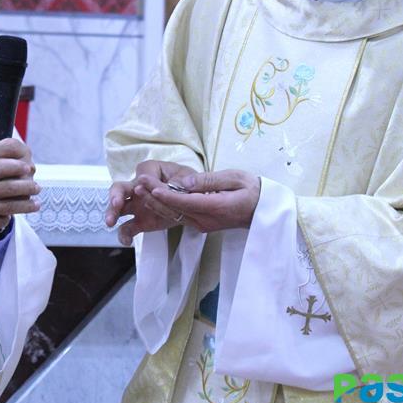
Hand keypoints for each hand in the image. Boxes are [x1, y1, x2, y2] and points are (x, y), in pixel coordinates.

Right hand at [0, 138, 38, 249]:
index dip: (15, 166)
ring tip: (36, 203)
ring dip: (26, 204)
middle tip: (37, 186)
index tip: (27, 168)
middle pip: (8, 186)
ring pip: (10, 205)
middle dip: (27, 186)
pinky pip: (1, 219)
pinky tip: (12, 216)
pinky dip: (8, 218)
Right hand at [105, 160, 197, 245]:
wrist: (192, 199)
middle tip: (116, 203)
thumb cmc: (187, 181)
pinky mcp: (141, 221)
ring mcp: (137, 205)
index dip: (148, 182)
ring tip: (110, 222)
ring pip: (119, 208)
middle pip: (120, 188)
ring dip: (112, 213)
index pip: (144, 174)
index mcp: (150, 170)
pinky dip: (125, 235)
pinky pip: (128, 228)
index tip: (157, 188)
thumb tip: (179, 184)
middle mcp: (138, 186)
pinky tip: (127, 241)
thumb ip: (181, 181)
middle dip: (116, 195)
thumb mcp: (188, 177)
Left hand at [142, 169, 260, 232]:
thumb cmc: (253, 190)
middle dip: (154, 197)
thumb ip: (210, 180)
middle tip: (138, 183)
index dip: (166, 194)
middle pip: (175, 210)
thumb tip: (186, 183)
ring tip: (139, 190)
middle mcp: (206, 219)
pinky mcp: (201, 224)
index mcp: (216, 207)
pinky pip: (180, 217)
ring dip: (156, 203)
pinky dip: (165, 208)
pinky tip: (152, 198)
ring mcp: (203, 224)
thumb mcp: (236, 178)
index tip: (150, 186)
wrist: (264, 212)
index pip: (186, 201)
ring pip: (174, 215)